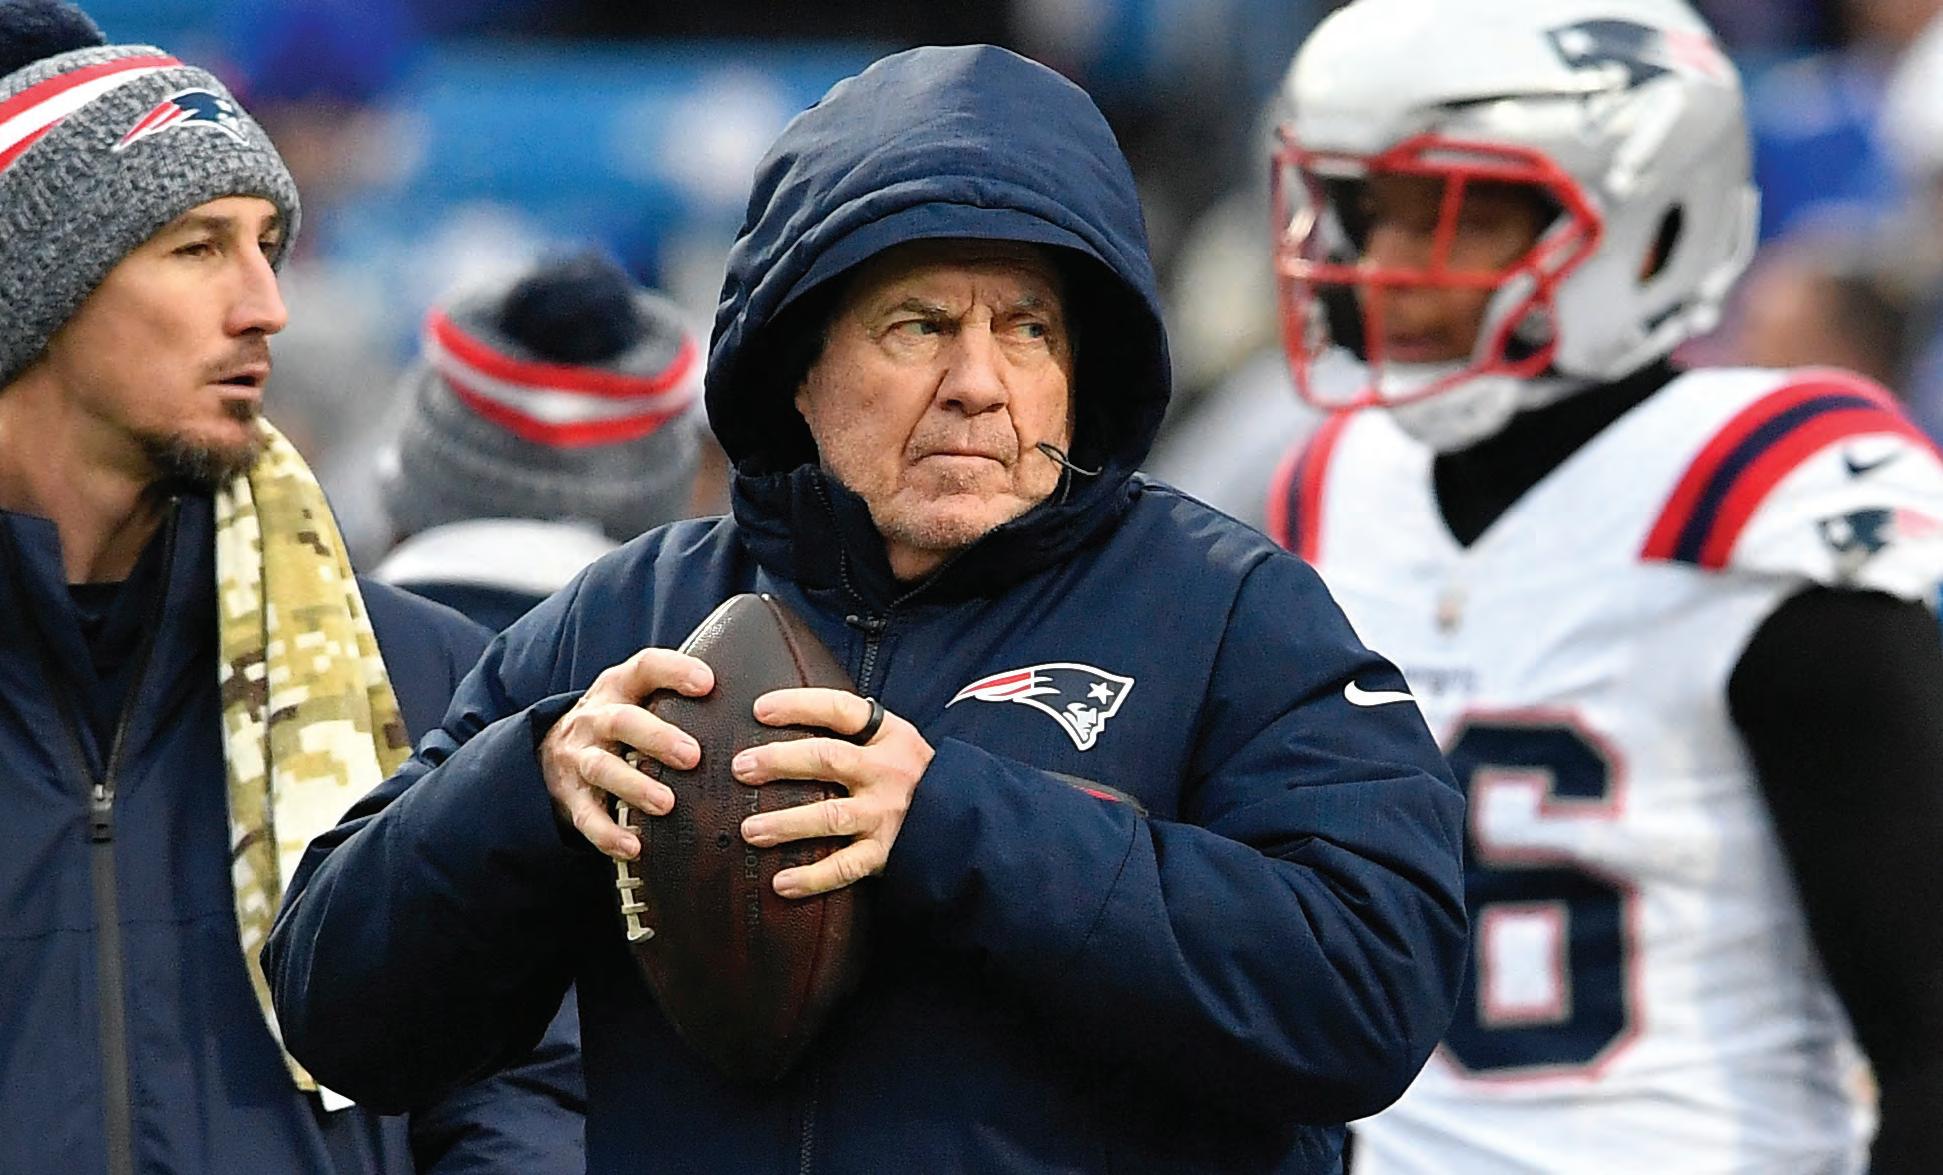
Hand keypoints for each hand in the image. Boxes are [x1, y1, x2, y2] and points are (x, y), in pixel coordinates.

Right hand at [538, 648, 714, 859]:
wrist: (555, 744)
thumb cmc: (621, 720)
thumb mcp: (640, 695)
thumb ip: (680, 696)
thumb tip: (755, 703)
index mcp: (621, 687)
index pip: (646, 667)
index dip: (675, 671)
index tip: (708, 683)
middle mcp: (597, 718)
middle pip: (622, 721)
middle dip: (657, 738)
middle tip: (693, 756)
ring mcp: (580, 756)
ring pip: (602, 768)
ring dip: (635, 786)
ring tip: (666, 804)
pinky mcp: (571, 795)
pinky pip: (586, 816)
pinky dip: (608, 833)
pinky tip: (633, 846)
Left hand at [732, 689, 932, 897]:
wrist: (964, 818)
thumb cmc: (912, 774)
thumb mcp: (893, 740)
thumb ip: (853, 732)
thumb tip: (784, 721)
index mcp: (888, 735)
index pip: (840, 710)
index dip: (799, 705)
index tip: (760, 709)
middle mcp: (886, 771)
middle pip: (828, 759)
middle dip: (781, 761)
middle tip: (742, 767)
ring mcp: (886, 814)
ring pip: (831, 817)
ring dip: (787, 823)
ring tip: (750, 829)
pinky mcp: (886, 852)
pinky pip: (845, 867)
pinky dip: (812, 878)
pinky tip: (781, 883)